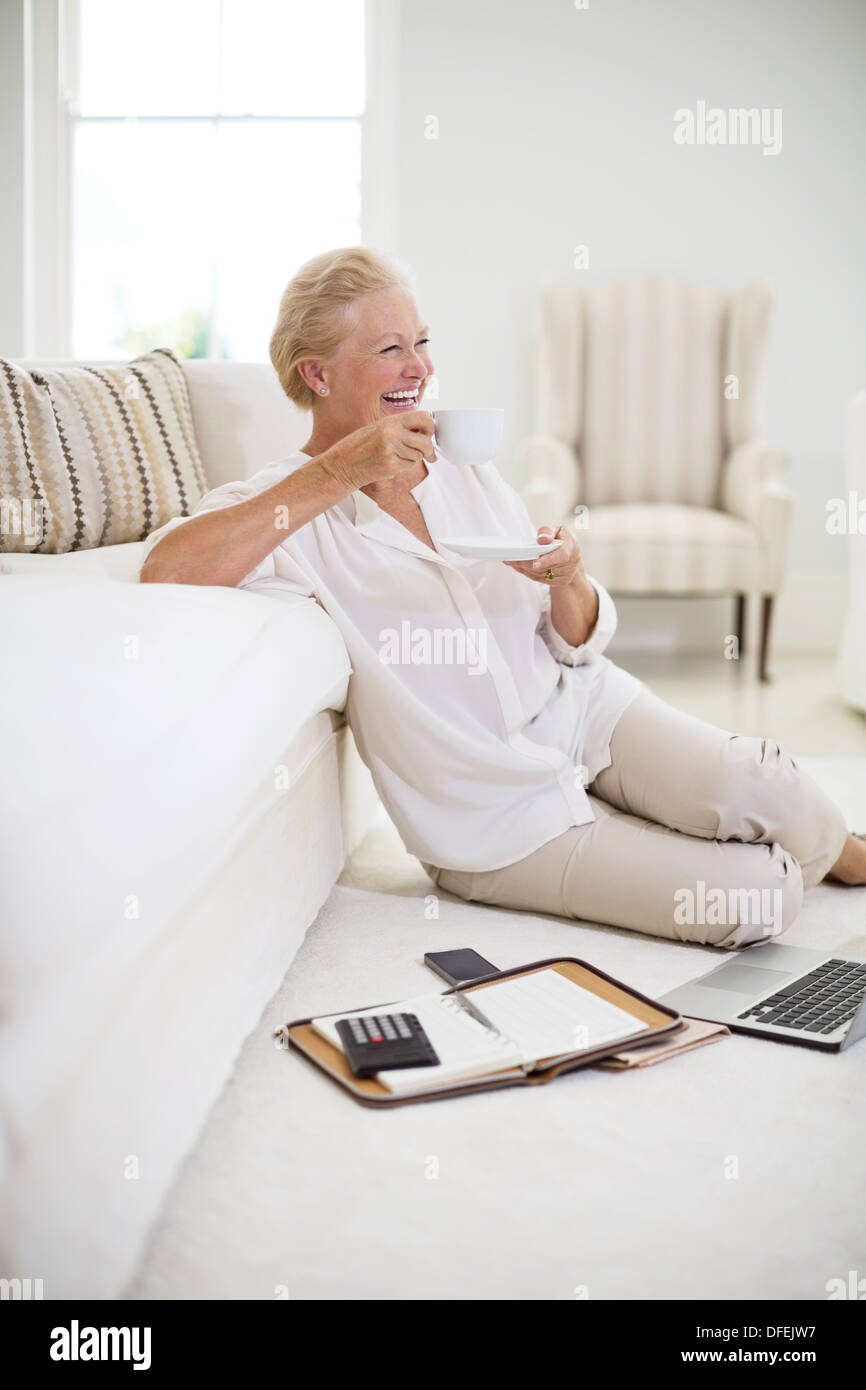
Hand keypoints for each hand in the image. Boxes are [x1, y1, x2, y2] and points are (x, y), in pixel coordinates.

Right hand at [319, 411, 435, 491]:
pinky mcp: (390, 466)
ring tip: (395, 454)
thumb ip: (401, 429)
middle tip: (418, 449)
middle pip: (426, 442)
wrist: (341, 465)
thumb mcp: (378, 428)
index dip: (430, 427)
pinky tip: (390, 462)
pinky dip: (404, 465)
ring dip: (412, 457)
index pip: (424, 417)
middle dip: (426, 448)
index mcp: (390, 421)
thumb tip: (427, 436)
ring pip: (418, 456)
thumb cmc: (358, 446)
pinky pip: (409, 466)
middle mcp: (392, 434)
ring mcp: (392, 451)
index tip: (427, 433)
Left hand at [504, 525, 584, 586]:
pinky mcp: (559, 582)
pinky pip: (539, 579)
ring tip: (510, 561)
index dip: (548, 560)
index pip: (561, 556)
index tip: (535, 563)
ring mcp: (565, 575)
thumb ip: (548, 531)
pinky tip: (517, 566)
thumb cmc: (563, 540)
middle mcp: (570, 563)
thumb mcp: (558, 530)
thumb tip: (541, 539)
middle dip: (527, 563)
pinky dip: (526, 572)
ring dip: (524, 568)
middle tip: (511, 558)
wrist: (573, 556)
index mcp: (571, 547)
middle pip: (546, 567)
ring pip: (540, 574)